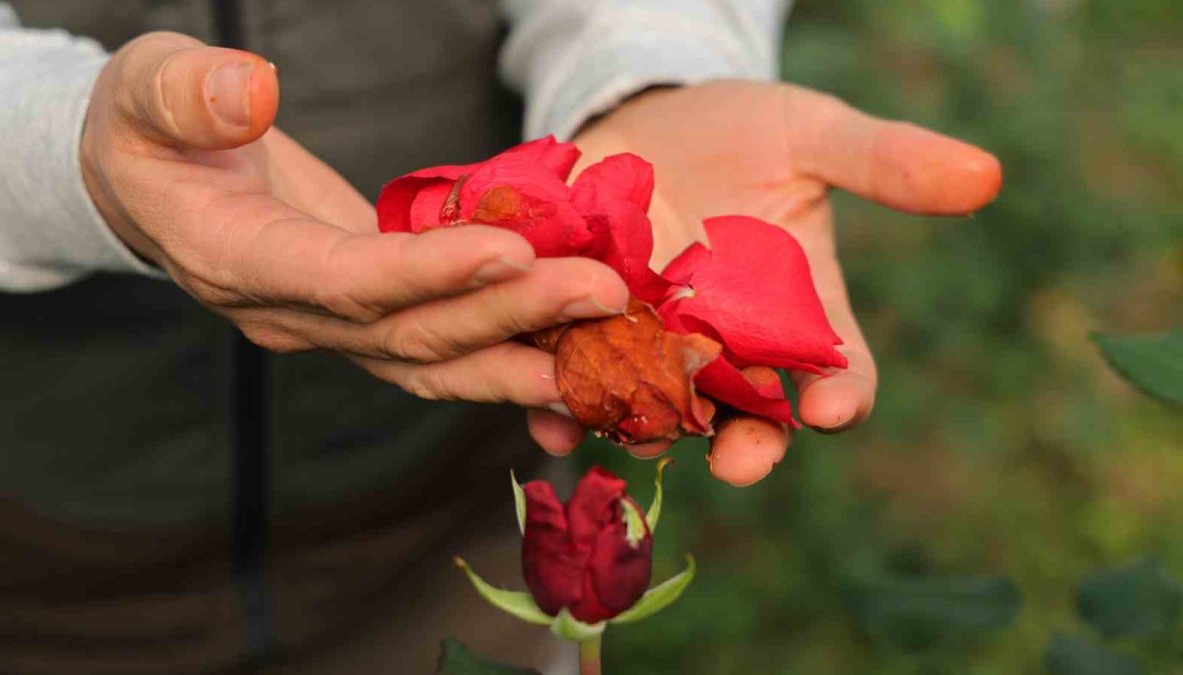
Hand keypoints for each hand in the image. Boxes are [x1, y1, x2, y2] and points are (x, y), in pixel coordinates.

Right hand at [82, 32, 626, 408]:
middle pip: (412, 334)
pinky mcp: (372, 319)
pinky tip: (577, 376)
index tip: (510, 252)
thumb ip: (188, 93)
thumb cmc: (150, 129)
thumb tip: (248, 93)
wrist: (154, 185)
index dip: (425, 274)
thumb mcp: (147, 87)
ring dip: (526, 359)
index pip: (343, 280)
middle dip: (509, 316)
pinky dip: (511, 365)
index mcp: (237, 261)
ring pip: (437, 363)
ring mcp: (334, 327)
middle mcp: (292, 314)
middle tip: (601, 292)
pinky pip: (445, 355)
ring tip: (611, 350)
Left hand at [528, 81, 1000, 482]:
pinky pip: (576, 384)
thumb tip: (986, 174)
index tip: (833, 408)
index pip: (837, 375)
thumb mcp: (812, 134)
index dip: (840, 398)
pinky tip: (550, 419)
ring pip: (660, 413)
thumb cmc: (742, 129)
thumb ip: (884, 161)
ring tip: (637, 433)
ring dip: (649, 431)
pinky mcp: (588, 330)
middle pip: (749, 420)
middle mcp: (732, 347)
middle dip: (747, 446)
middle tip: (738, 463)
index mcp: (799, 314)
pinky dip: (561, 407)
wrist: (648, 116)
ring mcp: (657, 346)